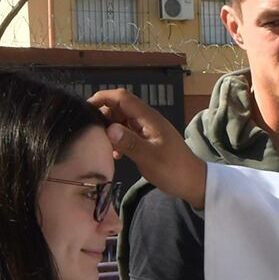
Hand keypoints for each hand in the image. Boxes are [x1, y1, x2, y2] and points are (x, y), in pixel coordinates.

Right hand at [89, 89, 207, 208]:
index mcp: (149, 118)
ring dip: (110, 129)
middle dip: (104, 115)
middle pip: (119, 107)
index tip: (85, 108)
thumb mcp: (150, 158)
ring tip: (101, 145)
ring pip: (122, 120)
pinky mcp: (146, 140)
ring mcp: (147, 129)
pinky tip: (115, 155)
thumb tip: (108, 128)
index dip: (102, 98)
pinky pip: (127, 133)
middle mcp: (147, 119)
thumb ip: (129, 143)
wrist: (193, 182)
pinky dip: (118, 139)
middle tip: (92, 133)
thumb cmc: (174, 170)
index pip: (122, 97)